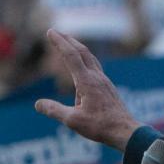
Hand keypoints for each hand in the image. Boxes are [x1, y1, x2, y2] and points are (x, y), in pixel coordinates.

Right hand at [34, 29, 140, 148]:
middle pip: (82, 52)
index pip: (70, 56)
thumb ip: (54, 110)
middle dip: (68, 40)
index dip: (59, 42)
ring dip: (78, 48)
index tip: (50, 32)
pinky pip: (95, 67)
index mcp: (86, 82)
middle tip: (57, 32)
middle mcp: (96, 77)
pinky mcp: (108, 87)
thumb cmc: (100, 126)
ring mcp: (104, 81)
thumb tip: (37, 104)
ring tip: (70, 43)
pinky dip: (86, 59)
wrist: (125, 131)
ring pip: (90, 58)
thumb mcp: (72, 121)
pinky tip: (84, 66)